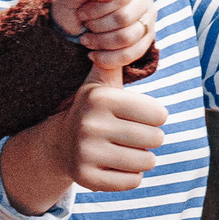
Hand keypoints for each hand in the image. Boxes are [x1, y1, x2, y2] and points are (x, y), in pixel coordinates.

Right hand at [0, 60, 168, 213]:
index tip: (139, 117)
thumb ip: (113, 63)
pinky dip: (130, 177)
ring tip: (126, 151)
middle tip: (133, 137)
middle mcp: (90, 125)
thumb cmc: (93, 111)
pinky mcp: (86, 178)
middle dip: (150, 139)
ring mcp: (86, 153)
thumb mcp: (100, 84)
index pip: (159, 114)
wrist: (59, 143)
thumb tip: (124, 37)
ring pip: (146, 161)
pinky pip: (132, 182)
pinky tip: (115, 167)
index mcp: (100, 99)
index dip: (154, 117)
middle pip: (155, 138)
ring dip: (142, 158)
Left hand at [50, 0, 155, 69]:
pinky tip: (94, 56)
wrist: (71, 22)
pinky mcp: (148, 35)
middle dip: (97, 26)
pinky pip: (135, 53)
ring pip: (130, 37)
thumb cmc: (72, 2)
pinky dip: (110, 58)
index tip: (81, 13)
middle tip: (84, 25)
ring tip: (86, 39)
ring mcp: (150, 13)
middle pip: (125, 18)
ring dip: (101, 43)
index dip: (97, 10)